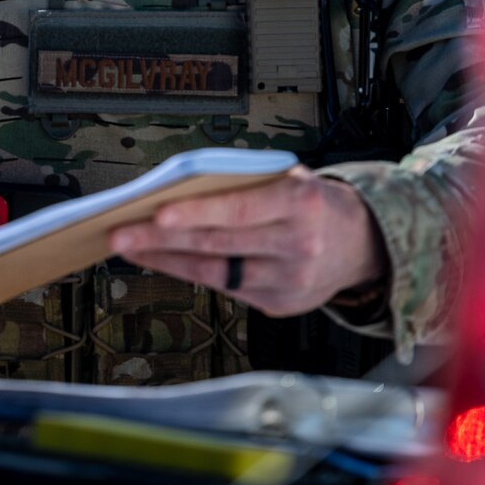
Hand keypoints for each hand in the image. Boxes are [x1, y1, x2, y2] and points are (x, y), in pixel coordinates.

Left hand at [108, 170, 387, 317]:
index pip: (241, 211)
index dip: (197, 214)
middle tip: (120, 234)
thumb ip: (247, 184)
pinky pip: (226, 287)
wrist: (364, 245)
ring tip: (130, 248)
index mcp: (302, 206)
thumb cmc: (315, 202)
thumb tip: (182, 189)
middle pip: (219, 246)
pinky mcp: (280, 305)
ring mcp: (290, 282)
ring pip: (217, 273)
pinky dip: (192, 272)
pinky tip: (164, 260)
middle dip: (163, 241)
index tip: (157, 214)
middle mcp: (299, 247)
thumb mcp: (293, 179)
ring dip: (168, 260)